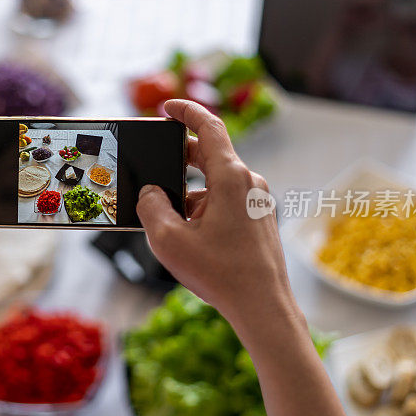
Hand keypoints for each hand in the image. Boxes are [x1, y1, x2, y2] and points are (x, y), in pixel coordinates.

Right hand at [138, 100, 369, 415]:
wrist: (264, 307)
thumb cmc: (220, 273)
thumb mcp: (168, 239)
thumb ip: (151, 206)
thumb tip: (152, 193)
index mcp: (230, 177)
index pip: (209, 127)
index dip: (186, 111)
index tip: (167, 107)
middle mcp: (249, 182)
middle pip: (209, 156)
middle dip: (179, 161)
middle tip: (155, 171)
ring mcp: (258, 201)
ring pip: (215, 184)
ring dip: (189, 195)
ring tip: (168, 224)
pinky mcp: (259, 219)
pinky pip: (226, 202)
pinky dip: (203, 210)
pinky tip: (189, 239)